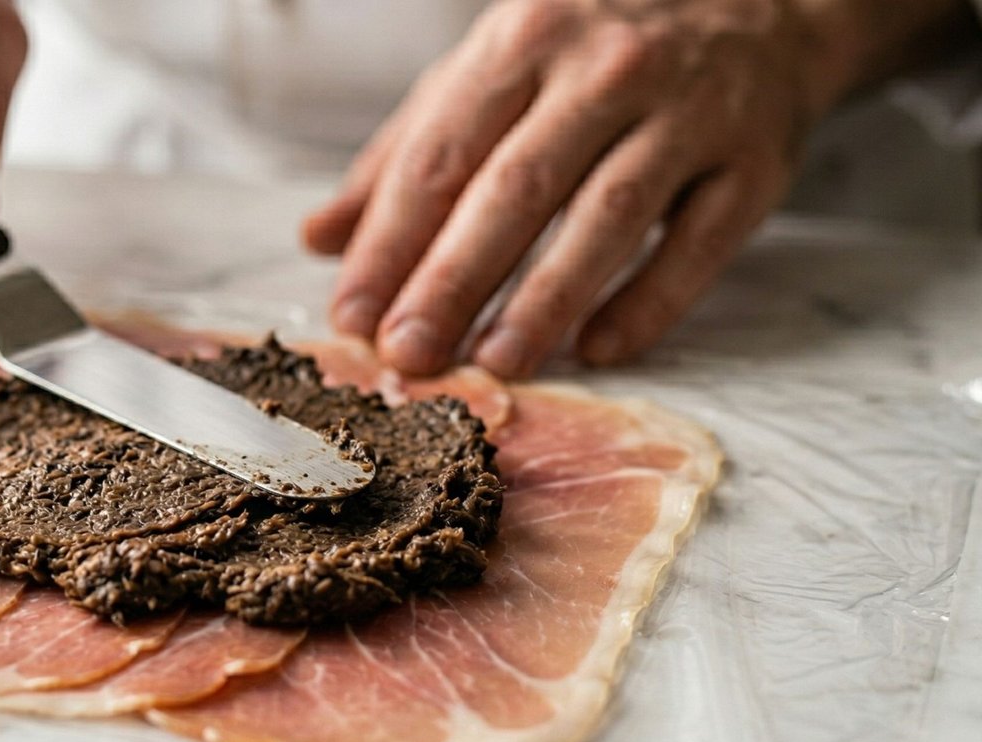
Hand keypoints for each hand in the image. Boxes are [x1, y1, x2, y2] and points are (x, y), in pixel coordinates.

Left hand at [304, 0, 830, 377]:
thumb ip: (406, 153)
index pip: (441, 154)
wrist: (764, 0)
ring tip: (493, 365)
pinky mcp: (754, 161)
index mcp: (523, 39)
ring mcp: (689, 111)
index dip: (391, 242)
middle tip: (408, 355)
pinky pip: (697, 243)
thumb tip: (318, 238)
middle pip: (515, 189)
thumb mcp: (493, 70)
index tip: (352, 317)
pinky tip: (598, 350)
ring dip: (545, 300)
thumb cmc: (596, 46)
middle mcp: (605, 68)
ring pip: (606, 217)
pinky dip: (649, 302)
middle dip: (453, 280)